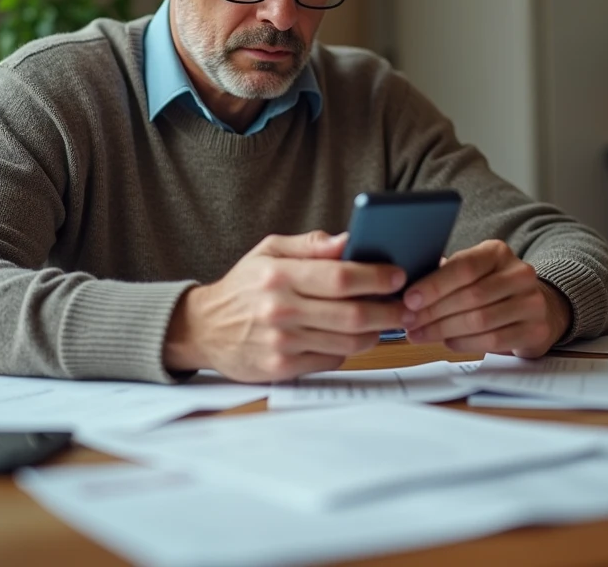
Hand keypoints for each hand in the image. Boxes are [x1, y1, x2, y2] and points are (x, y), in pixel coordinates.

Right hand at [163, 231, 407, 381]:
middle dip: (388, 310)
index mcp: (279, 275)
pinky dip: (349, 349)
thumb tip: (349, 240)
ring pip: (348, 341)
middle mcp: (281, 310)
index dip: (376, 277)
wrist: (202, 328)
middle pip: (352, 314)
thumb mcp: (269, 251)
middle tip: (405, 305)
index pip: (340, 277)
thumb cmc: (243, 286)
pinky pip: (331, 360)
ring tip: (385, 321)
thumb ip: (311, 245)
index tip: (398, 275)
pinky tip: (353, 336)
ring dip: (375, 332)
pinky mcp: (282, 368)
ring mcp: (282, 343)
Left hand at [401, 240, 570, 357]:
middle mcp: (520, 273)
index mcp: (498, 253)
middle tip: (409, 322)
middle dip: (434, 312)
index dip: (434, 285)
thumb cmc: (490, 289)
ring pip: (480, 320)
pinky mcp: (536, 330)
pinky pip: (494, 340)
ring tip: (420, 334)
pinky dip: (465, 343)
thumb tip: (404, 290)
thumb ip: (443, 276)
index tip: (409, 299)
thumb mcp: (470, 274)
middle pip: (471, 296)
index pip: (465, 267)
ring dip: (444, 330)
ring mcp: (532, 302)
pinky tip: (447, 342)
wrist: (535, 308)